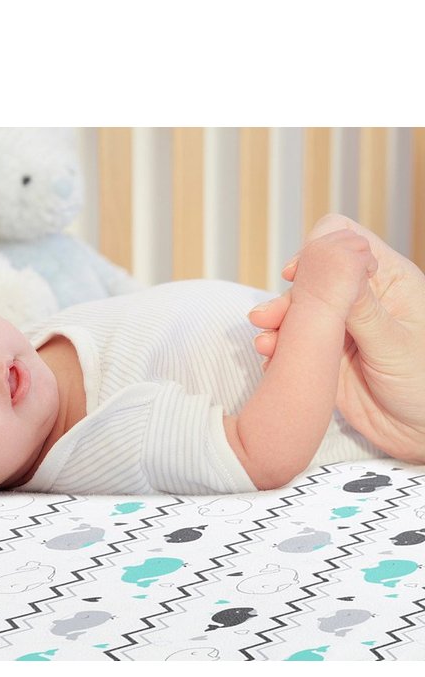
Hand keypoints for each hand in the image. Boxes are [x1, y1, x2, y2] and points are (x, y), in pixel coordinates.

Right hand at [249, 214, 424, 462]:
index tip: (296, 276)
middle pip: (312, 276)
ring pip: (296, 309)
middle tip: (269, 318)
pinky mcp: (321, 355)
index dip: (318, 251)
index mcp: (388, 281)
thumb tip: (334, 258)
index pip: (346, 241)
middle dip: (288, 296)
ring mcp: (338, 327)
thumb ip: (360, 304)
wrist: (420, 436)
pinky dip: (276, 347)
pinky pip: (291, 342)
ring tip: (266, 342)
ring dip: (276, 322)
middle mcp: (359, 299)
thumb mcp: (395, 344)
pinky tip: (270, 358)